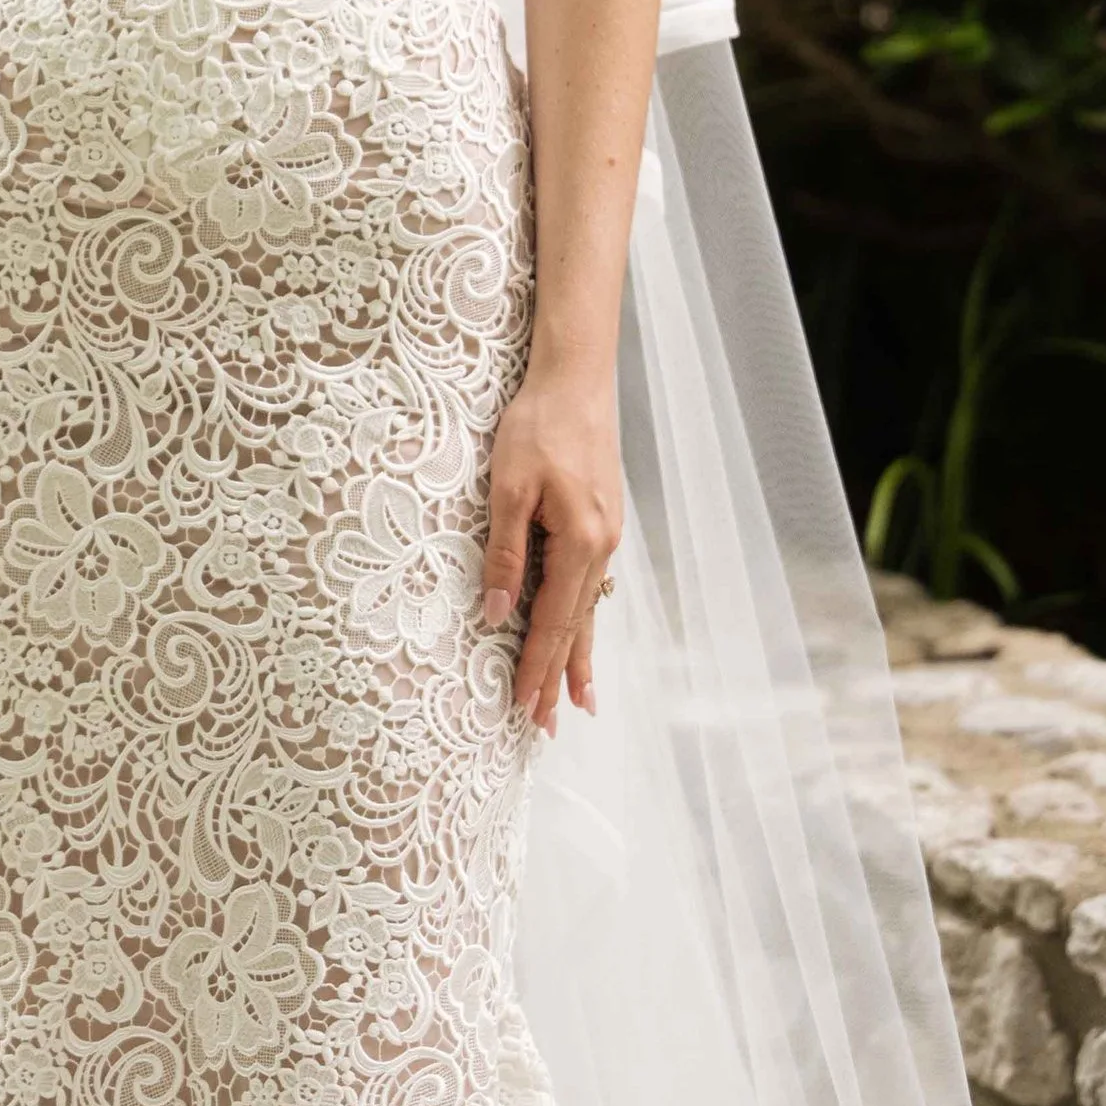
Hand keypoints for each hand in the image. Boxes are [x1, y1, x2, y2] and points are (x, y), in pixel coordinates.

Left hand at [480, 370, 620, 732]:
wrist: (577, 378)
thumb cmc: (538, 425)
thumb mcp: (509, 488)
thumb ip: (506, 554)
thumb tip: (498, 613)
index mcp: (581, 542)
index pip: (554, 622)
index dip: (537, 668)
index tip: (526, 710)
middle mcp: (602, 546)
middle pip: (578, 625)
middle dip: (561, 677)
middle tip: (551, 726)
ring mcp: (607, 534)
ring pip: (591, 608)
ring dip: (581, 655)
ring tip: (581, 700)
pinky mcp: (603, 520)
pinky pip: (594, 584)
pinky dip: (588, 617)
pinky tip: (585, 633)